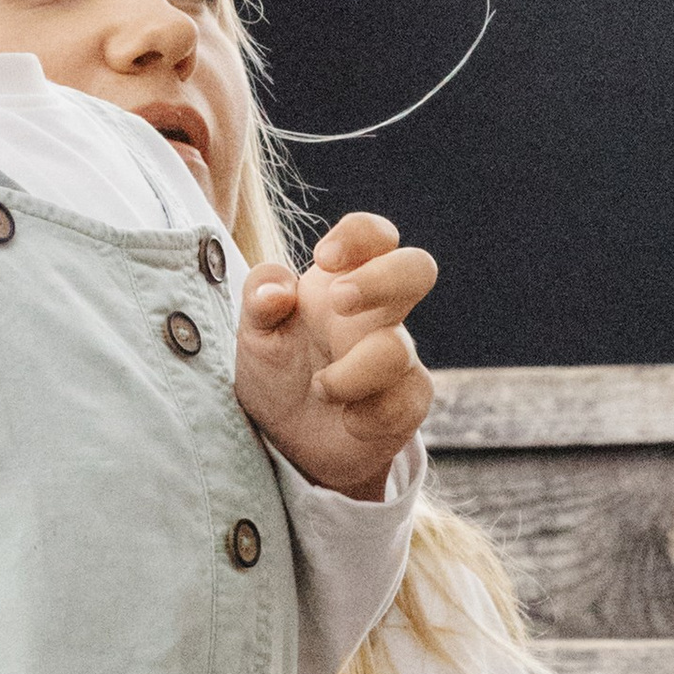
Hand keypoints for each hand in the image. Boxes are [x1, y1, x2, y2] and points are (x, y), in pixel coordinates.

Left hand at [235, 211, 435, 500]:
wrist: (288, 437)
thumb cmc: (279, 367)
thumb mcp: (255, 331)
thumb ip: (259, 300)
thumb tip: (276, 290)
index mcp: (343, 281)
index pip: (373, 235)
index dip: (360, 235)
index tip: (323, 258)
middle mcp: (378, 314)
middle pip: (417, 268)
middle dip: (382, 279)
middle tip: (339, 302)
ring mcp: (399, 358)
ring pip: (399, 350)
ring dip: (352, 372)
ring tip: (319, 387)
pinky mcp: (407, 404)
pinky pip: (404, 403)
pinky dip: (370, 415)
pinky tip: (347, 421)